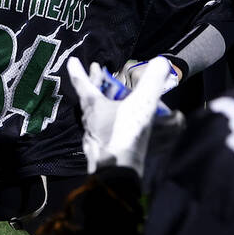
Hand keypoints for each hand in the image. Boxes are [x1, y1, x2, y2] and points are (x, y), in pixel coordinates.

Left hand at [66, 57, 175, 176]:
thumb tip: (161, 61)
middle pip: (90, 97)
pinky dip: (109, 119)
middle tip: (97, 70)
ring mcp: (94, 137)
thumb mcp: (142, 104)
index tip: (72, 61)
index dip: (78, 71)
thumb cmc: (125, 134)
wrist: (118, 173)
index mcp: (94, 106)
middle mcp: (90, 120)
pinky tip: (118, 123)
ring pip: (95, 114)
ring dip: (102, 101)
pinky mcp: (102, 150)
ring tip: (112, 95)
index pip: (83, 84)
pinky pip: (103, 129)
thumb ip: (152, 81)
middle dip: (94, 83)